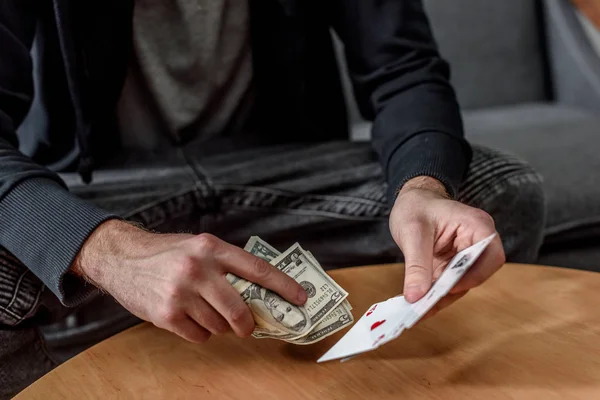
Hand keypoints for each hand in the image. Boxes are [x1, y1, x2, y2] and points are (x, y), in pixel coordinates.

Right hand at [71, 220, 306, 342]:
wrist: (121, 258)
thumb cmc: (166, 253)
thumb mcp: (198, 246)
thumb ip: (226, 264)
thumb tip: (259, 293)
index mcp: (211, 248)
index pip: (257, 269)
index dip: (282, 285)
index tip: (300, 298)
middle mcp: (198, 269)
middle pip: (239, 309)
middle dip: (248, 323)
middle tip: (248, 326)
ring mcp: (181, 293)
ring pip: (219, 325)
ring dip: (220, 326)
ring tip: (207, 313)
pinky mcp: (167, 315)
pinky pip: (199, 335)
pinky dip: (201, 332)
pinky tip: (191, 319)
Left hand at [390, 176, 505, 318]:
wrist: (411, 201)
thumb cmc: (416, 207)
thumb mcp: (412, 232)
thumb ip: (416, 265)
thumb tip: (415, 297)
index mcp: (477, 226)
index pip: (490, 257)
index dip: (473, 276)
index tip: (447, 288)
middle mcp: (477, 243)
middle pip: (474, 276)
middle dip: (449, 293)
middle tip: (423, 309)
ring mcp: (465, 258)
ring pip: (460, 286)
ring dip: (439, 300)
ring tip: (415, 313)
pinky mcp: (452, 268)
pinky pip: (447, 286)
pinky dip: (432, 296)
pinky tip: (415, 306)